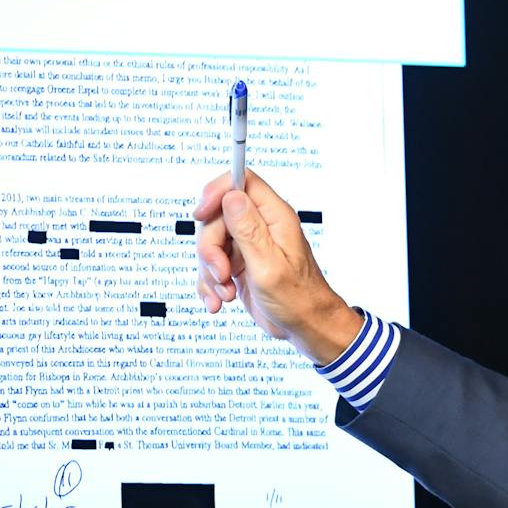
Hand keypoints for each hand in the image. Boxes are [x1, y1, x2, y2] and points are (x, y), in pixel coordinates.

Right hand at [194, 169, 362, 364]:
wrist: (306, 327)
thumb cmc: (298, 298)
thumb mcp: (269, 265)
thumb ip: (248, 230)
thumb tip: (232, 194)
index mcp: (275, 217)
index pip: (240, 181)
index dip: (216, 192)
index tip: (201, 215)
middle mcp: (261, 226)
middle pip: (216, 216)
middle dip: (209, 248)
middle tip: (222, 274)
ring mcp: (249, 245)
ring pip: (210, 243)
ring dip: (210, 271)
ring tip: (226, 294)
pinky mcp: (239, 264)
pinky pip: (211, 265)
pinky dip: (210, 284)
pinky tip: (219, 301)